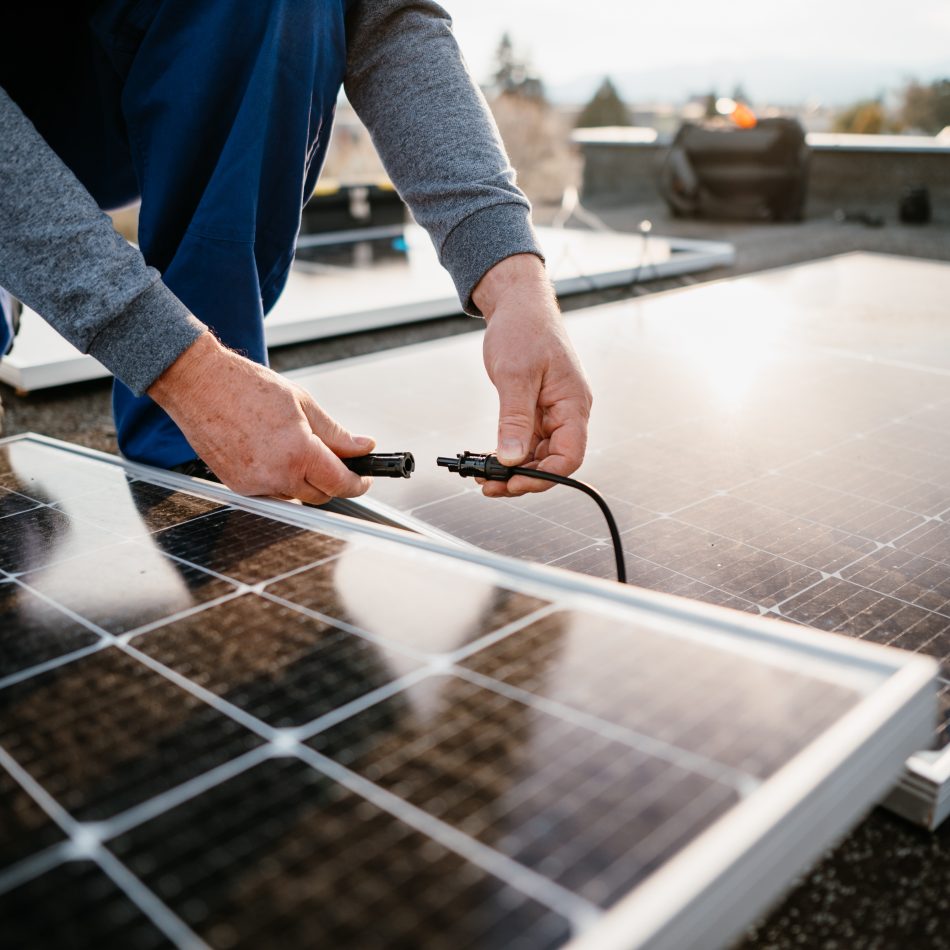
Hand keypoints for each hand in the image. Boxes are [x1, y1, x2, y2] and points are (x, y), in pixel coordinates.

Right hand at [148, 332, 374, 503]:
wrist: (198, 384)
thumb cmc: (246, 387)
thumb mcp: (302, 403)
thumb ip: (336, 433)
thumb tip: (362, 446)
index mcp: (298, 453)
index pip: (340, 483)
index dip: (357, 482)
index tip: (363, 477)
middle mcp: (276, 475)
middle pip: (320, 495)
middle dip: (333, 481)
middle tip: (337, 459)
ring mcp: (254, 484)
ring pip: (294, 494)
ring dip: (305, 479)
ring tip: (296, 446)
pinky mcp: (237, 485)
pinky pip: (270, 491)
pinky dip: (280, 478)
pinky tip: (273, 452)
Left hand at [475, 254, 592, 497]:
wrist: (518, 303)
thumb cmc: (523, 328)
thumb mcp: (515, 375)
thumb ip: (515, 419)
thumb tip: (513, 458)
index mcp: (573, 404)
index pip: (570, 456)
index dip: (544, 477)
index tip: (514, 483)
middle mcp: (568, 412)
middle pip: (554, 460)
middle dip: (524, 478)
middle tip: (490, 485)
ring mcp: (553, 411)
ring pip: (539, 454)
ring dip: (515, 469)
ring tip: (484, 477)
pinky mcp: (538, 409)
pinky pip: (528, 440)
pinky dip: (510, 453)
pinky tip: (489, 460)